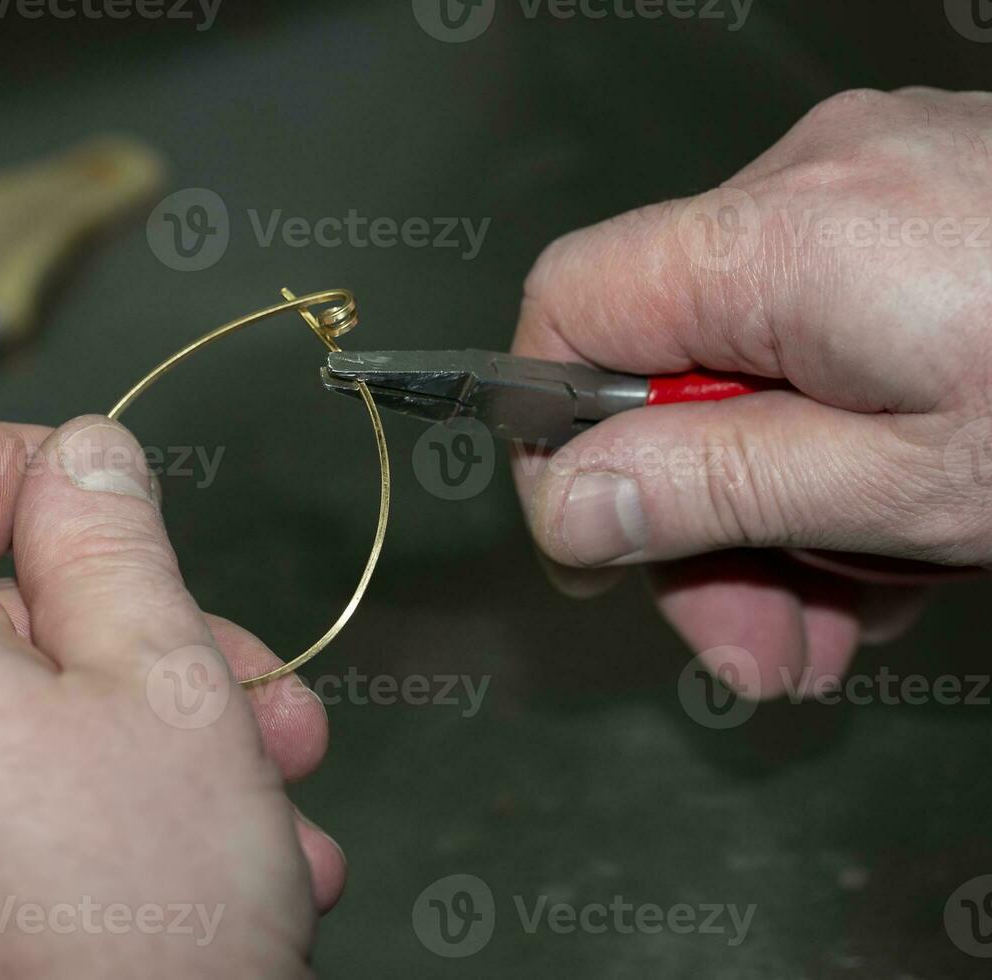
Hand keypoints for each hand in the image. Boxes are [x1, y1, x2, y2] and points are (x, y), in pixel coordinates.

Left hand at [0, 416, 342, 977]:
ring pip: (6, 710)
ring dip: (150, 721)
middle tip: (253, 679)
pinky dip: (101, 797)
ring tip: (273, 785)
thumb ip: (112, 537)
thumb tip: (84, 454)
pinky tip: (225, 849)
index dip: (3, 458)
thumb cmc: (144, 929)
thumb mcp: (167, 679)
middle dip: (133, 625)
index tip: (106, 504)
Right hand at [511, 87, 991, 697]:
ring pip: (750, 362)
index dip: (559, 432)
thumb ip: (718, 487)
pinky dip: (838, 442)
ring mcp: (879, 186)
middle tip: (756, 646)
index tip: (606, 544)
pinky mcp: (931, 212)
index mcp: (787, 232)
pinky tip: (896, 536)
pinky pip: (826, 335)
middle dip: (699, 520)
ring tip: (846, 620)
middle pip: (664, 357)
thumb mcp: (910, 487)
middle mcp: (816, 179)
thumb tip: (568, 505)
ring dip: (776, 507)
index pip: (570, 303)